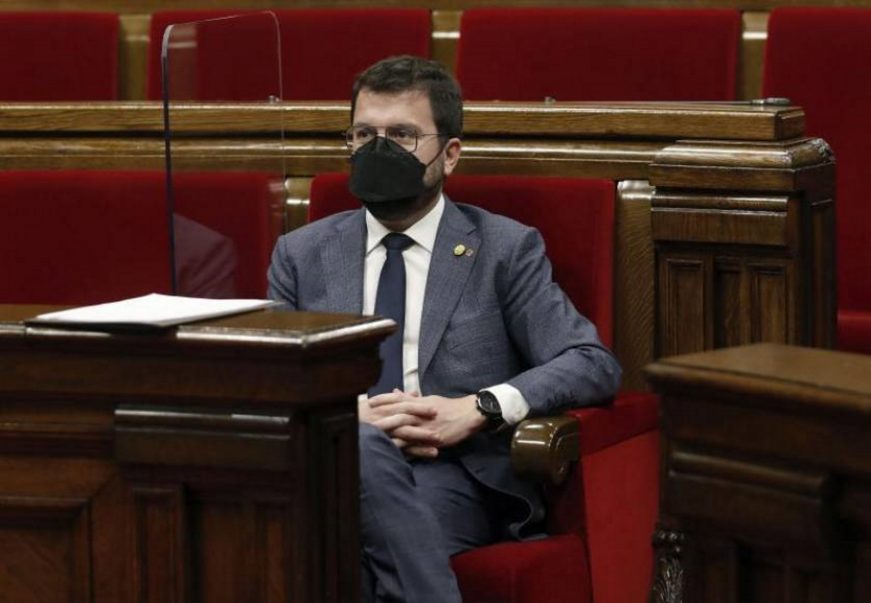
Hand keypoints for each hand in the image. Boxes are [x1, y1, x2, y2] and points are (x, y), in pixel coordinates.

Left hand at [367, 391, 486, 457]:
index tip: (369, 401)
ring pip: (405, 430)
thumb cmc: (449, 406)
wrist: (470, 414)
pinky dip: (406, 448)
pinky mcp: (434, 439)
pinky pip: (417, 445)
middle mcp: (421, 414)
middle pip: (397, 415)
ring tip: (374, 437)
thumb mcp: (429, 399)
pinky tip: (395, 452)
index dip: (383, 400)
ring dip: (390, 434)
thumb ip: (411, 398)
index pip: (397, 400)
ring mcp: (427, 427)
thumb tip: (394, 391)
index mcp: (419, 404)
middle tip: (366, 420)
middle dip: (381, 418)